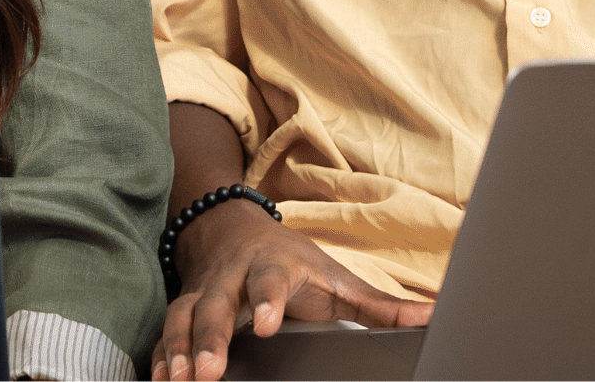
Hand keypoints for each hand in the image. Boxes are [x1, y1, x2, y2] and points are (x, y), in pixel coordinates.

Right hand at [153, 202, 431, 380]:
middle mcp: (232, 278)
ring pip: (184, 317)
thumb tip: (432, 318)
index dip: (267, 300)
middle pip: (216, 304)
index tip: (265, 323)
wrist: (232, 227)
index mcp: (274, 266)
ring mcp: (204, 291)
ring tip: (181, 381)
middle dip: (209, 337)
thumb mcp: (336, 276)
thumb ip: (380, 305)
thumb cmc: (292, 260)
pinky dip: (162, 353)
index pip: (270, 280)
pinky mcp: (184, 306)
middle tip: (209, 371)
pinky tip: (163, 378)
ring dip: (179, 349)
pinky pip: (167, 330)